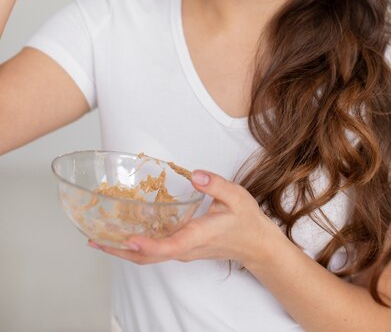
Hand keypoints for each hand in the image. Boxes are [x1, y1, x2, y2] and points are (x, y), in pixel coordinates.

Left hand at [88, 170, 277, 267]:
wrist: (256, 245)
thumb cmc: (246, 221)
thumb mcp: (236, 197)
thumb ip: (215, 185)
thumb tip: (195, 175)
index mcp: (197, 236)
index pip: (167, 247)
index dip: (146, 245)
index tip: (127, 238)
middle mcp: (185, 248)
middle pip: (147, 258)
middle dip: (119, 251)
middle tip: (94, 240)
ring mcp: (182, 251)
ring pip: (147, 258)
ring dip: (122, 250)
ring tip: (98, 238)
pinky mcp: (181, 248)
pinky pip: (153, 252)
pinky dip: (134, 246)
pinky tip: (122, 233)